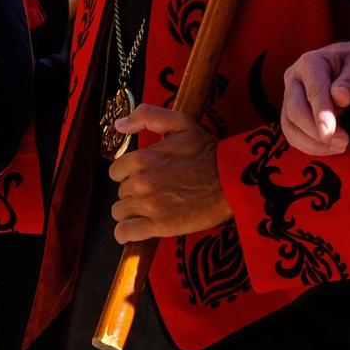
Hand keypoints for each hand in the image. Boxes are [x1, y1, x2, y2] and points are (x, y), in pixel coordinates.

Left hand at [107, 103, 227, 241]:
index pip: (116, 172)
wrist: (232, 179)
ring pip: (120, 212)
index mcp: (142, 158)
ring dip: (133, 212)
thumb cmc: (207, 151)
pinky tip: (138, 229)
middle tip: (157, 192)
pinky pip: (124, 233)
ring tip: (152, 210)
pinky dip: (127, 233)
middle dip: (135, 193)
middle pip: (121, 192)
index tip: (146, 177)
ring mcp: (148, 205)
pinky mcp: (158, 226)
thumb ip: (146, 116)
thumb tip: (120, 124)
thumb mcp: (180, 123)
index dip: (130, 175)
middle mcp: (141, 181)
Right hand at [280, 40, 349, 156]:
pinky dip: (309, 146)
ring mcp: (290, 96)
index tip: (329, 133)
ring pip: (290, 126)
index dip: (320, 113)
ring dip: (312, 143)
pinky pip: (293, 134)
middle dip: (316, 132)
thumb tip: (338, 96)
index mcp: (311, 63)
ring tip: (340, 146)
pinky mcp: (291, 113)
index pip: (313, 91)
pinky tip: (330, 148)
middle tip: (343, 142)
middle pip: (295, 110)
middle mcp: (294, 78)